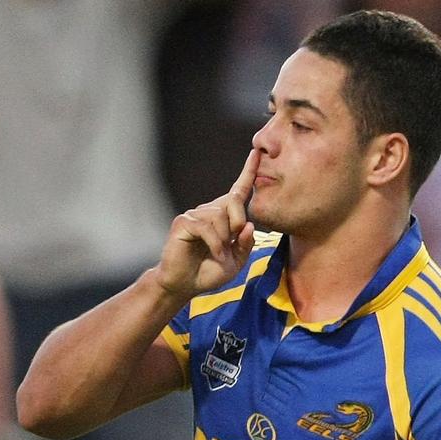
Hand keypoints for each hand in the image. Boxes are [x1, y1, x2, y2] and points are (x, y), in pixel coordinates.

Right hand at [154, 150, 259, 301]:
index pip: (238, 192)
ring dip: (224, 240)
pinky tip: (214, 253)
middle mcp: (209, 211)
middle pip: (233, 202)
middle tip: (231, 245)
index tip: (257, 152)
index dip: (248, 172)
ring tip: (219, 255)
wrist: (184, 285)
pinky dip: (214, 243)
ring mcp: (195, 215)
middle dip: (238, 222)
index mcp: (224, 217)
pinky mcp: (183, 223)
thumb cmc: (208, 272)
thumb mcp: (236, 261)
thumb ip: (245, 244)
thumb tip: (249, 224)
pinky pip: (206, 227)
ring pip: (220, 216)